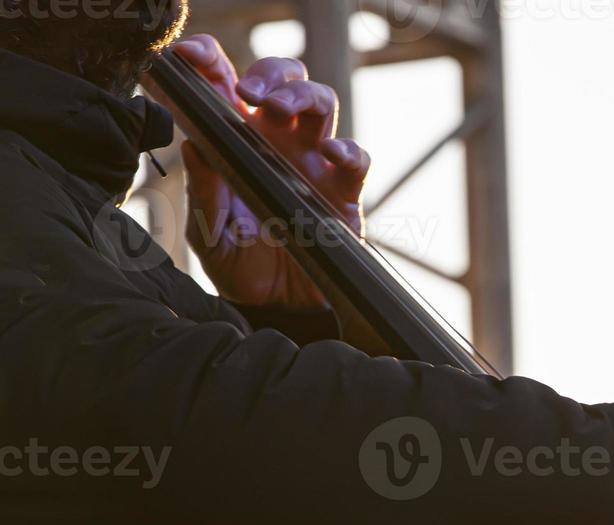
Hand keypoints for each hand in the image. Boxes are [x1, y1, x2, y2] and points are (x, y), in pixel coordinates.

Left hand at [162, 35, 371, 309]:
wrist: (276, 312)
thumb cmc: (239, 266)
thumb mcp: (208, 230)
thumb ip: (203, 188)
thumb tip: (193, 144)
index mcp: (238, 139)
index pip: (226, 84)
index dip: (210, 61)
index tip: (191, 56)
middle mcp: (279, 142)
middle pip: (286, 78)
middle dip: (271, 72)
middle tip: (250, 90)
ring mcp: (315, 164)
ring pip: (322, 103)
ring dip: (302, 96)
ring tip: (278, 110)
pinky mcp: (345, 194)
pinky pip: (356, 159)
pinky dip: (347, 150)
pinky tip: (330, 155)